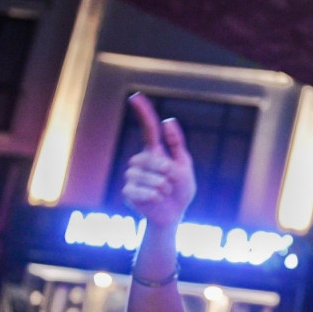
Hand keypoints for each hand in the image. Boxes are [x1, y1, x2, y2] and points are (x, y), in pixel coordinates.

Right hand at [121, 93, 195, 228]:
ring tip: (164, 192)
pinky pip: (140, 190)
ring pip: (148, 176)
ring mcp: (132, 176)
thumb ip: (177, 145)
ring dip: (163, 186)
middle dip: (167, 172)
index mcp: (155, 152)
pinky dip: (154, 196)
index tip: (136, 97)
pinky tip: (156, 199)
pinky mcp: (128, 191)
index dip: (143, 112)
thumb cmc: (180, 190)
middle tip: (171, 183)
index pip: (147, 129)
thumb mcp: (184, 167)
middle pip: (153, 159)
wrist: (173, 215)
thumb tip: (168, 121)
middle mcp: (140, 161)